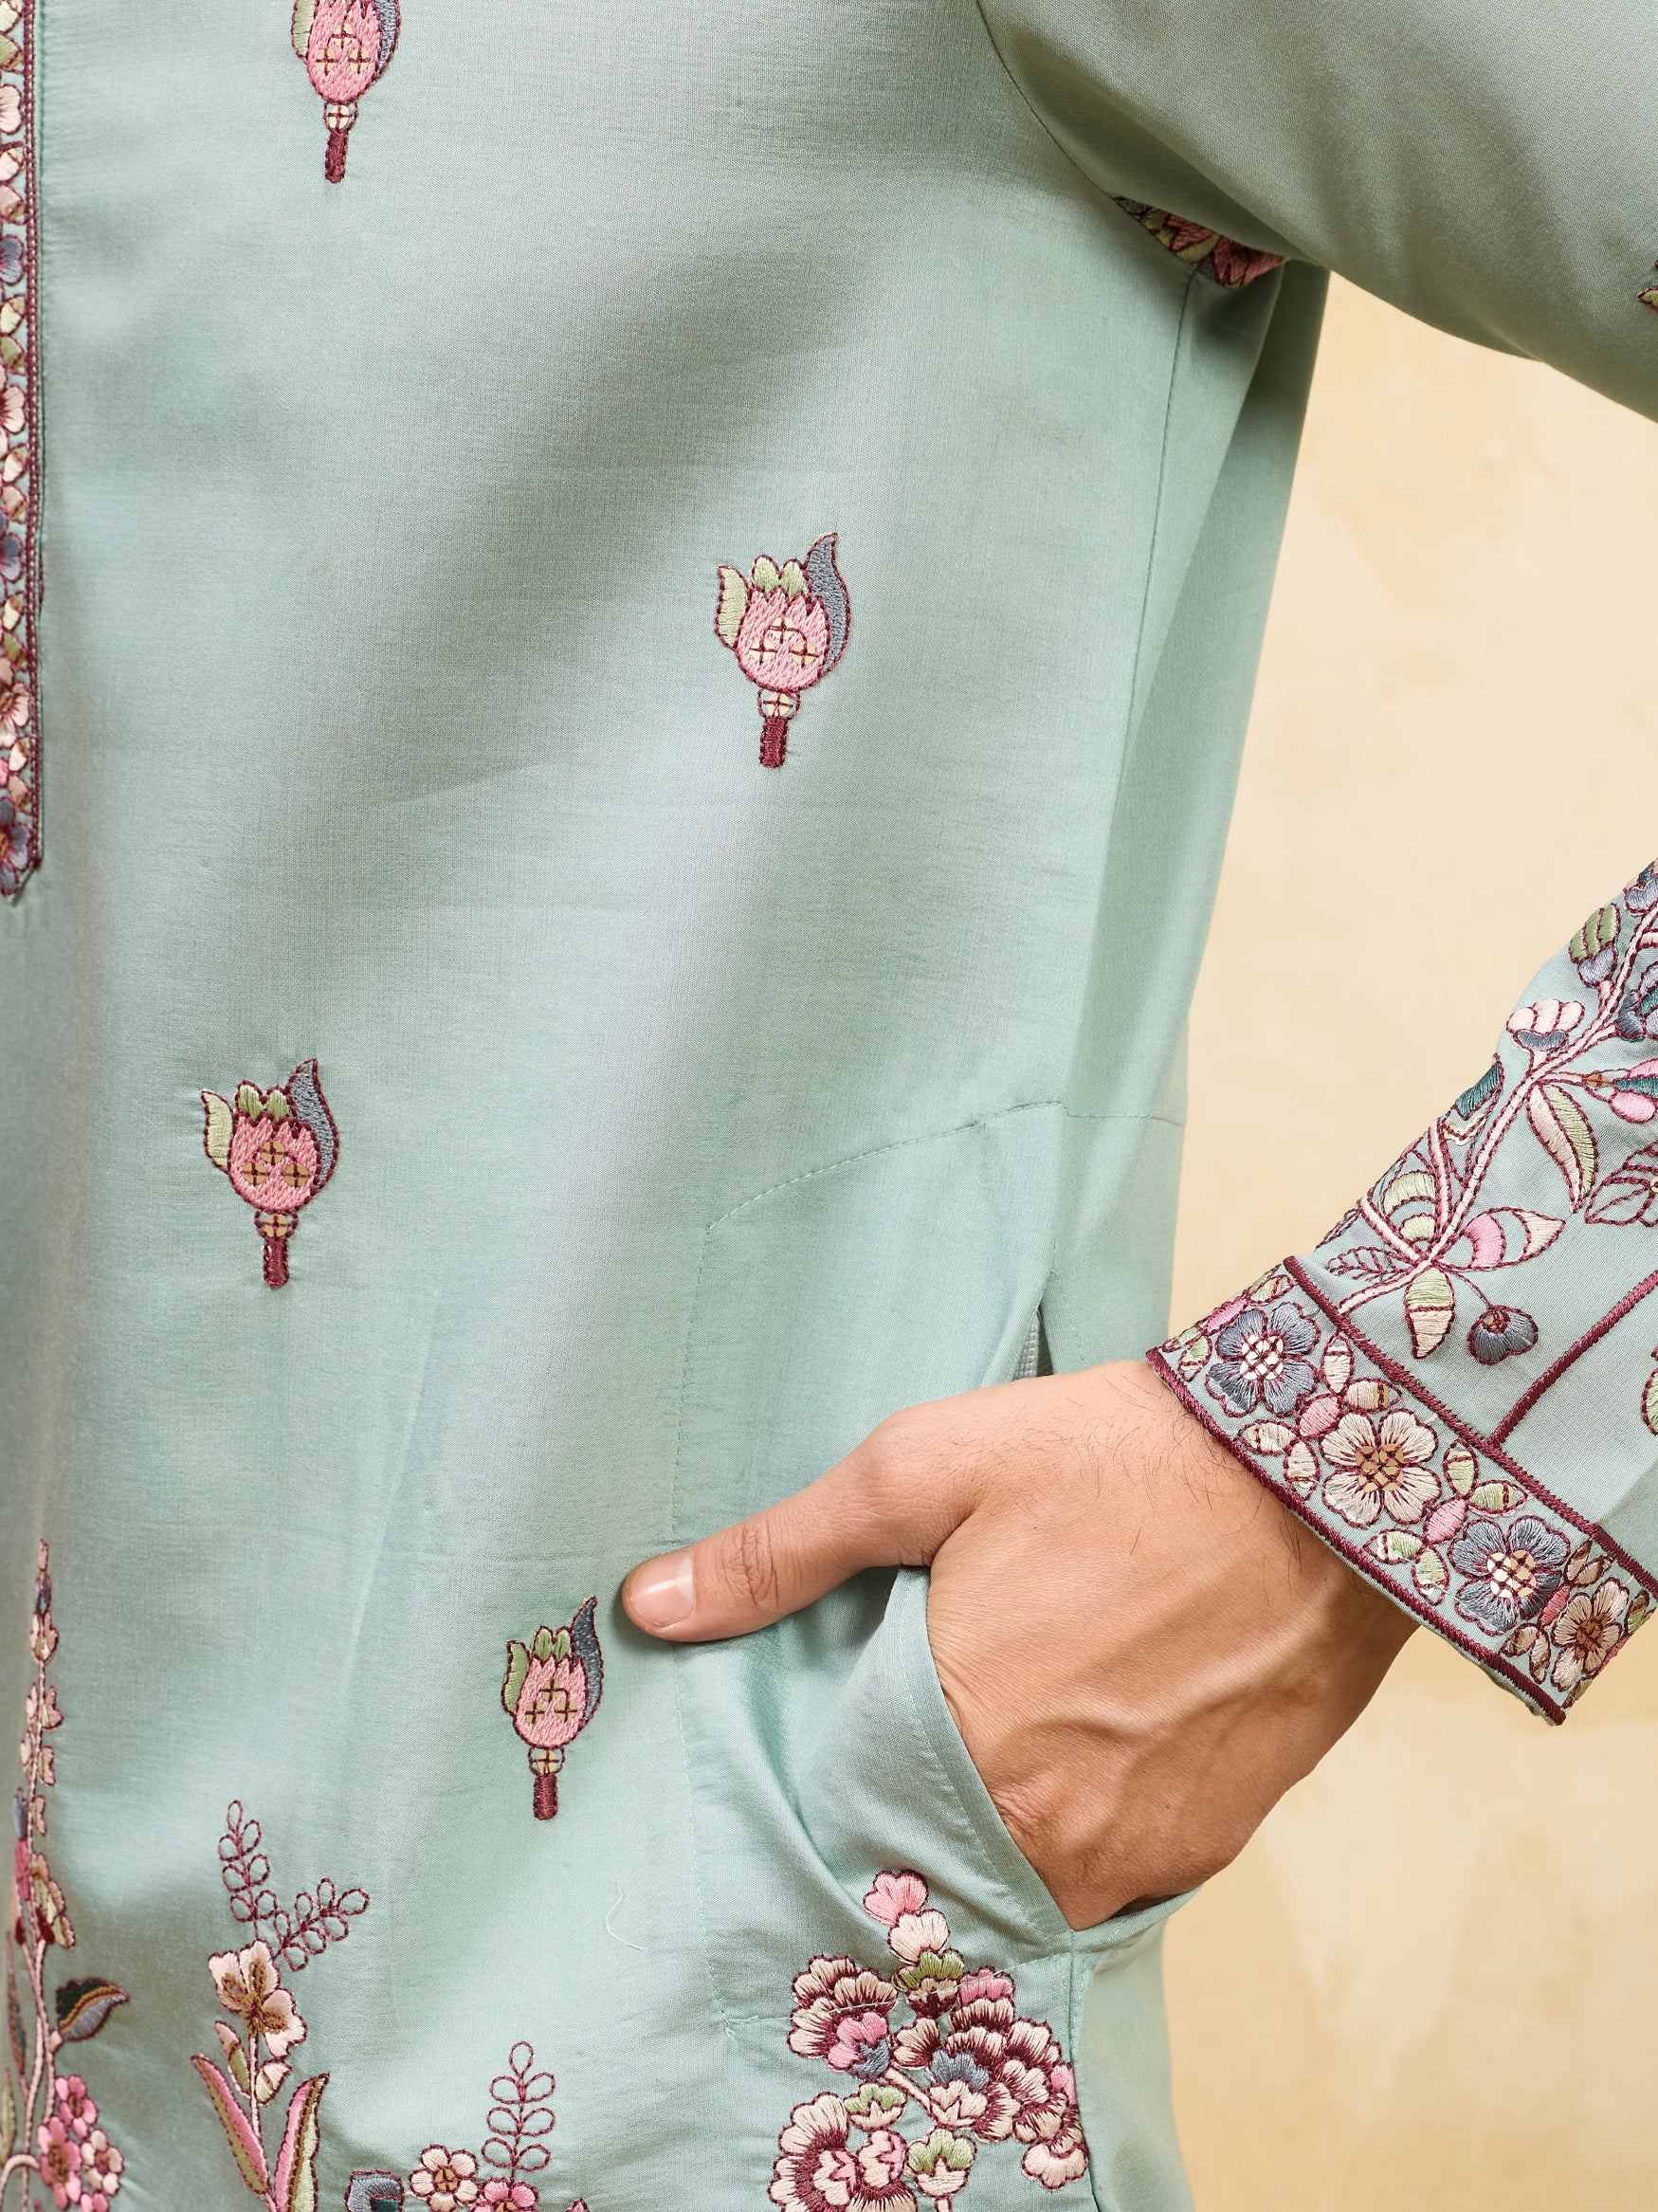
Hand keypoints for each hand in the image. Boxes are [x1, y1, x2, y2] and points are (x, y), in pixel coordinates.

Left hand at [623, 1359, 1413, 1925]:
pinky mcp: (1204, 1849)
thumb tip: (647, 1604)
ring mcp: (1132, 1855)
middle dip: (885, 1827)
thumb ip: (780, 1553)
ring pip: (1009, 1887)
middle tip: (876, 1754)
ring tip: (971, 1756)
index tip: (791, 1771)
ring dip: (974, 1844)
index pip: (831, 1831)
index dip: (807, 1798)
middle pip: (918, 1871)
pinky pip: (1098, 1882)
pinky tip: (1058, 1765)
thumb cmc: (1113, 1461)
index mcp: (956, 1746)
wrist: (1318, 1478)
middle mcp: (1042, 1834)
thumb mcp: (923, 1470)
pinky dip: (1064, 1841)